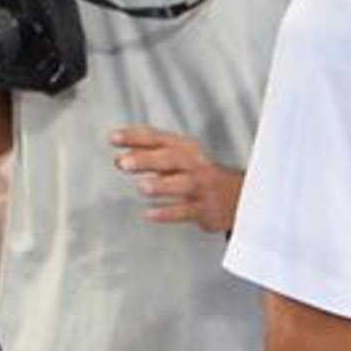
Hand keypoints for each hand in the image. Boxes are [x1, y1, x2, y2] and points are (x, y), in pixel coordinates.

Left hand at [108, 126, 240, 235]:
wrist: (237, 196)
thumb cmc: (197, 173)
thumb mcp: (177, 158)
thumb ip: (147, 156)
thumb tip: (118, 159)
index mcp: (184, 147)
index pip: (157, 138)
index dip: (135, 137)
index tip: (113, 139)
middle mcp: (193, 164)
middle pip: (170, 158)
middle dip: (146, 159)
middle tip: (123, 163)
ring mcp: (200, 187)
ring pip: (182, 184)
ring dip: (161, 185)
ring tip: (142, 187)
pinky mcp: (204, 209)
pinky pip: (185, 211)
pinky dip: (167, 213)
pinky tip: (149, 213)